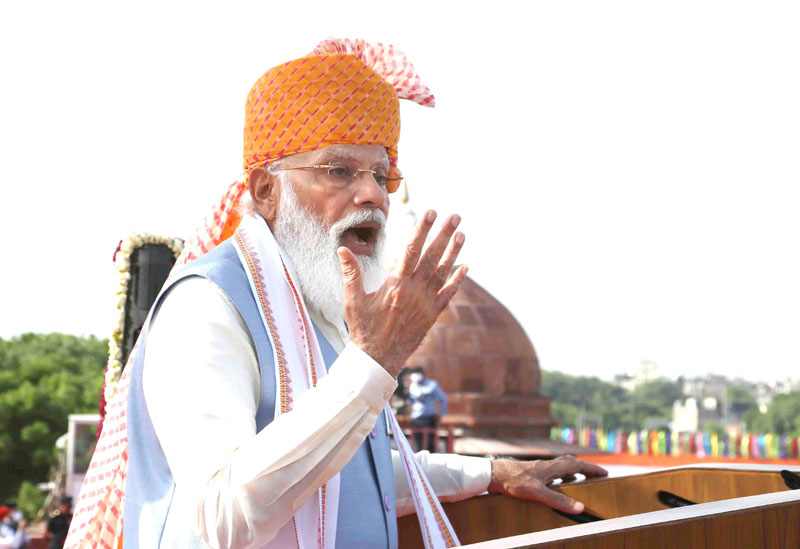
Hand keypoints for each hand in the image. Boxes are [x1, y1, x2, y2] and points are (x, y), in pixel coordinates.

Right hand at [337, 210, 466, 376]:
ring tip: (461, 234)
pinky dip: (457, 281)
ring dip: (453, 253)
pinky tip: (465, 268)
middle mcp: (414, 292)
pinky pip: (447, 295)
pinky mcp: (431, 315)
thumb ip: (351, 274)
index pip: (411, 250)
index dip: (421, 230)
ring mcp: (426, 304)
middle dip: (443, 235)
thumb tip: (342, 250)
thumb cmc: (363, 329)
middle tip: (455, 216)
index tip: (430, 213)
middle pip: (432, 257)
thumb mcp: (352, 301)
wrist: (378, 360)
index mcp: (395, 285)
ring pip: (443, 273)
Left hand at [487, 455, 607, 512]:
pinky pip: (552, 471)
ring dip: (573, 471)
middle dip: (585, 469)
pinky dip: (560, 475)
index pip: (578, 465)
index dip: (592, 469)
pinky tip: (557, 484)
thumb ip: (558, 500)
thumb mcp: (538, 493)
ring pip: (561, 466)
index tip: (605, 474)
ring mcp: (540, 467)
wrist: (495, 474)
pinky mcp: (532, 471)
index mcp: (553, 467)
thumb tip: (580, 507)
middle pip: (571, 463)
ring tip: (580, 479)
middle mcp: (548, 464)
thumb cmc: (515, 481)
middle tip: (596, 476)